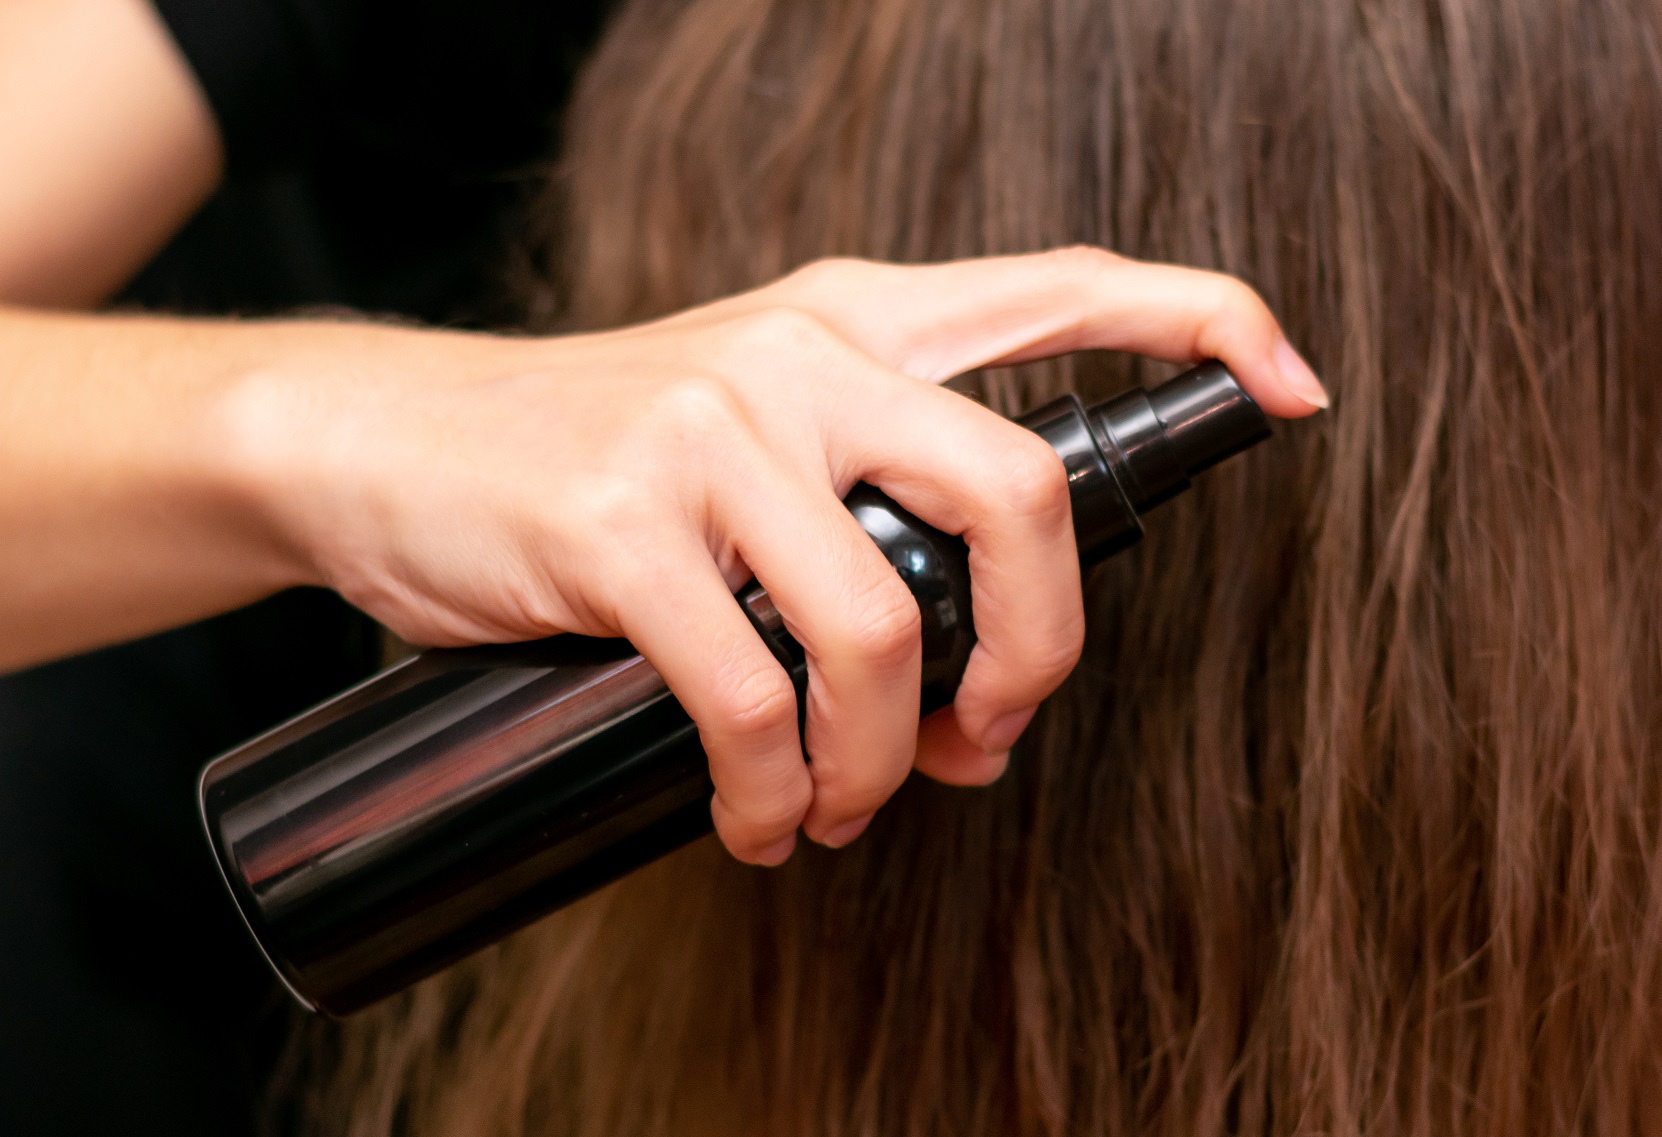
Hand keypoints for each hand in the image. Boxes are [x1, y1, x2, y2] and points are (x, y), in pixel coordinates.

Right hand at [231, 248, 1325, 863]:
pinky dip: (767, 790)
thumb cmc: (584, 461)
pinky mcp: (621, 523)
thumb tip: (962, 695)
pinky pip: (748, 697)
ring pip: (884, 630)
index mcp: (850, 323)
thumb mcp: (741, 432)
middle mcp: (801, 357)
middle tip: (988, 739)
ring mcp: (713, 432)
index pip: (1064, 286)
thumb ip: (857, 513)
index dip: (1201, 322)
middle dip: (1042, 656)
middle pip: (1023, 498)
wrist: (386, 443)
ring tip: (830, 808)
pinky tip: (752, 817)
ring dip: (877, 764)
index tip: (1290, 384)